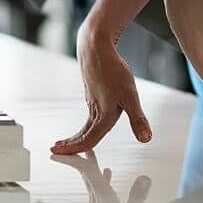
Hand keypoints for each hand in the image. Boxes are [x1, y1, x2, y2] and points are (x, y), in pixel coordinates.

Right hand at [51, 24, 151, 154]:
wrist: (95, 48)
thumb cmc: (112, 70)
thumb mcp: (130, 96)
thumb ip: (138, 119)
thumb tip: (145, 139)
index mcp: (103, 114)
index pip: (90, 138)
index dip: (77, 149)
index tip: (60, 153)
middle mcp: (95, 109)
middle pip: (83, 133)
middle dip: (70, 144)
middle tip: (56, 150)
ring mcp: (92, 100)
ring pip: (85, 123)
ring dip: (77, 135)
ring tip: (69, 141)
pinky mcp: (92, 92)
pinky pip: (88, 113)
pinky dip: (85, 123)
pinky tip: (91, 120)